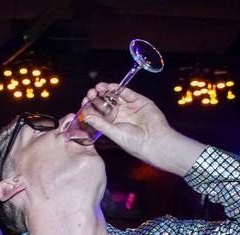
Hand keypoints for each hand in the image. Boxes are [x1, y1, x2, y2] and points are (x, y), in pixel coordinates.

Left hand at [81, 83, 205, 175]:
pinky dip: (119, 89)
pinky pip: (128, 93)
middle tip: (90, 93)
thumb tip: (86, 117)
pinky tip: (110, 87)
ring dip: (106, 91)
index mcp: (113, 124)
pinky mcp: (140, 101)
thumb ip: (100, 124)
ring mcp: (130, 107)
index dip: (92, 107)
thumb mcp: (114, 133)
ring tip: (98, 88)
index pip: (100, 113)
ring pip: (116, 96)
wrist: (154, 142)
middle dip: (98, 97)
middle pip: (106, 103)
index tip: (85, 102)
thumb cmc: (134, 143)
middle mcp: (121, 115)